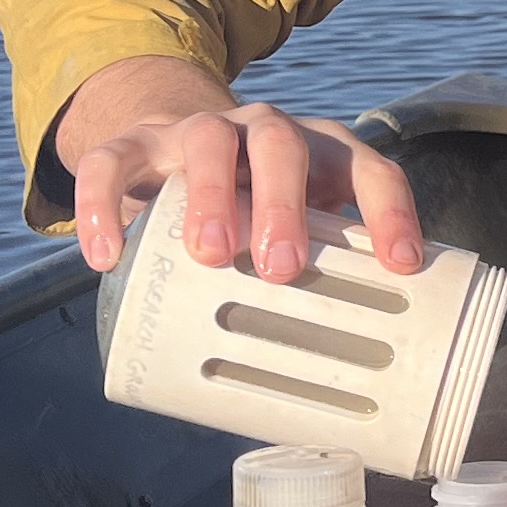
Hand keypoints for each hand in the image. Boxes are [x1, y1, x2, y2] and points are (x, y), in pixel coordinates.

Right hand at [58, 54, 423, 280]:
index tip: (400, 264)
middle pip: (281, 146)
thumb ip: (315, 273)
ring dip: (212, 195)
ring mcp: (197, 131)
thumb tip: (338, 375)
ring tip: (210, 253)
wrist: (175, 147)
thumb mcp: (294, 226)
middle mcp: (263, 131)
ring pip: (208, 142)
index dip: (389, 211)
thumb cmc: (255, 206)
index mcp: (319, 153)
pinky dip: (105, 206)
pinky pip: (113, 161)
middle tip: (281, 267)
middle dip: (284, 203)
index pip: (368, 168)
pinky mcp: (135, 143)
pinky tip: (107, 257)